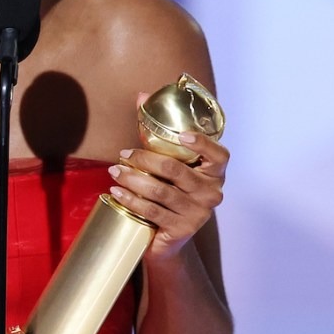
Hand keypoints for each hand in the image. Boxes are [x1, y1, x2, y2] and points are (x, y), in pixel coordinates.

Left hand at [108, 98, 228, 259]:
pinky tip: (117, 192)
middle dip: (144, 159)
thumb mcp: (168, 162)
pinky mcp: (181, 229)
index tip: (180, 134)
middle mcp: (212, 193)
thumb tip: (142, 95)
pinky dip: (130, 199)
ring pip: (160, 190)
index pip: (219, 155)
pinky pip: (151, 210)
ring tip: (114, 171)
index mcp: (215, 173)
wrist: (168, 238)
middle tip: (123, 154)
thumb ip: (158, 132)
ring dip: (132, 179)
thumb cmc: (170, 190)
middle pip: (175, 169)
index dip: (202, 143)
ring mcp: (198, 213)